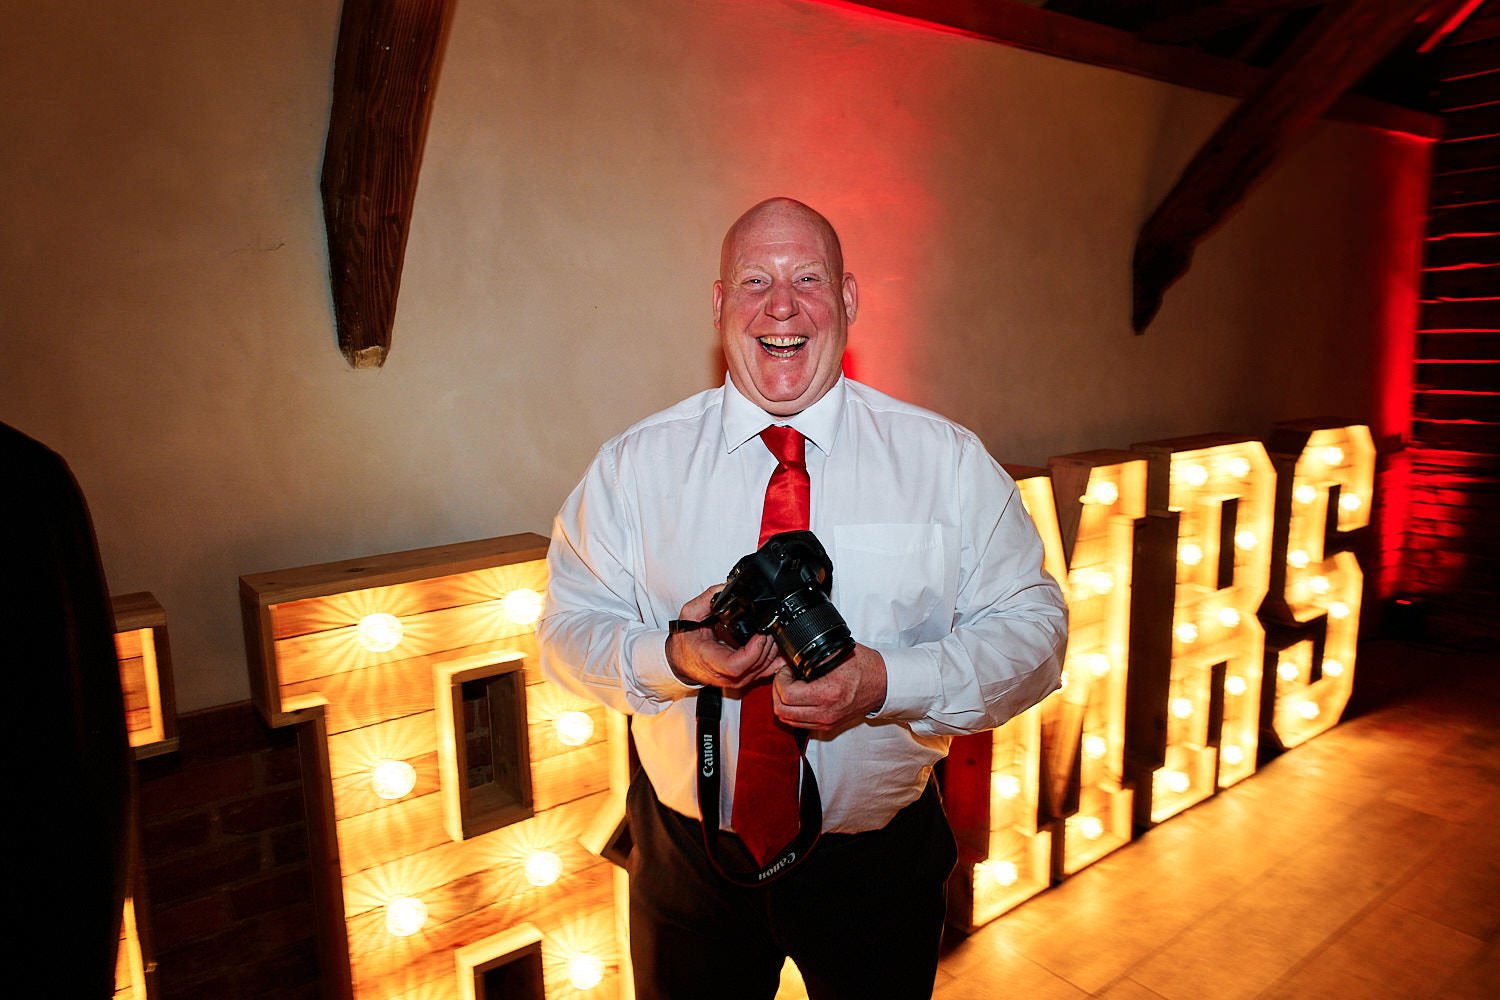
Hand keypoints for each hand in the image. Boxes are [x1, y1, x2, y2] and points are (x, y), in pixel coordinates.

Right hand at [665, 586, 781, 690]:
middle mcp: (725, 675)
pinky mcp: (744, 679)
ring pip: (764, 669)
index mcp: (710, 660)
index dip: (753, 650)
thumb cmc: (685, 642)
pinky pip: (766, 672)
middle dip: (767, 644)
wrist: (681, 660)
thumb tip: (726, 588)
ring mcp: (736, 680)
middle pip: (755, 665)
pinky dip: (775, 660)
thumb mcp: (689, 615)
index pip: (736, 665)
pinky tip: (778, 649)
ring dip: (773, 650)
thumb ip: (707, 599)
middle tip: (770, 627)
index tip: (760, 634)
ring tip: (772, 632)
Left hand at [772, 643, 886, 732]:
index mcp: (828, 693)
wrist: (883, 685)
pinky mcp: (827, 726)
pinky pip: (798, 723)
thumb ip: (813, 655)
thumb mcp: (838, 653)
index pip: (787, 695)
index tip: (787, 670)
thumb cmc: (865, 667)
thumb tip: (791, 653)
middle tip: (786, 678)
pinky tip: (800, 697)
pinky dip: (793, 711)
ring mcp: (826, 722)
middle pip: (782, 711)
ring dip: (783, 703)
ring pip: (787, 720)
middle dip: (777, 691)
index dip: (780, 680)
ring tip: (792, 687)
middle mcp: (825, 712)